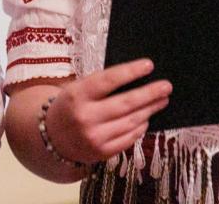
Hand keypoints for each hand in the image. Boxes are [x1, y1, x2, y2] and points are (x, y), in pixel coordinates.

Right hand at [43, 58, 170, 163]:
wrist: (52, 138)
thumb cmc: (70, 106)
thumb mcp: (77, 89)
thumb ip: (101, 84)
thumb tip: (136, 77)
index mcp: (77, 95)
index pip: (108, 80)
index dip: (131, 72)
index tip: (149, 65)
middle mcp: (85, 117)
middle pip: (125, 104)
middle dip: (150, 94)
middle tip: (166, 86)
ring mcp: (94, 138)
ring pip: (130, 122)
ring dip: (149, 110)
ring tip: (162, 100)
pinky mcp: (101, 152)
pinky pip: (128, 138)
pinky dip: (140, 127)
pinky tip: (146, 118)